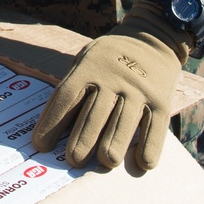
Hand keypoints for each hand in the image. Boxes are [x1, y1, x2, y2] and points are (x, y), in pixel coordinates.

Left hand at [31, 1, 188, 170]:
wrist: (152, 40)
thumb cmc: (108, 59)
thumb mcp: (87, 60)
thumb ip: (74, 87)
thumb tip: (54, 129)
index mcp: (89, 67)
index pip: (66, 96)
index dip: (52, 122)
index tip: (41, 145)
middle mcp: (114, 78)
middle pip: (95, 114)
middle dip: (83, 139)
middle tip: (73, 160)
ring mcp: (139, 90)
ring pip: (124, 123)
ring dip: (114, 145)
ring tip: (105, 162)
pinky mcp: (161, 100)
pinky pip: (156, 127)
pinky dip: (150, 146)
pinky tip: (143, 163)